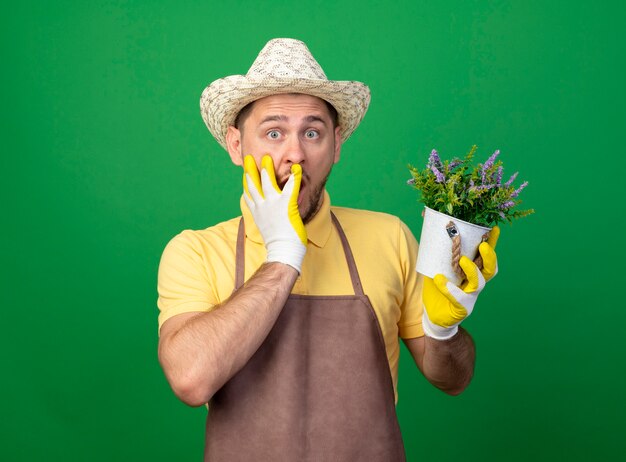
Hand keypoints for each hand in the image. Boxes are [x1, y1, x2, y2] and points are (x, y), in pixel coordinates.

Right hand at [243, 155, 306, 272]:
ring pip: (268, 182)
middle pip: (253, 184)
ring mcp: (273, 204)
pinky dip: (294, 176)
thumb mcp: (266, 227)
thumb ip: (265, 217)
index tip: (245, 174)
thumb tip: (266, 214)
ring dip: (267, 169)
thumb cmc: (277, 242)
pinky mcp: (287, 204)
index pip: (249, 194)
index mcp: (257, 212)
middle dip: (251, 170)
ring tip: (267, 158)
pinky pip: (291, 186)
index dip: (246, 183)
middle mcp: (262, 206)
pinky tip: (296, 169)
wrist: (282, 250)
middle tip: (249, 159)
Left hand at [422, 227, 499, 339]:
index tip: (494, 229)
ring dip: (472, 270)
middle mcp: (475, 284)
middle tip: (483, 245)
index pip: (484, 257)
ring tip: (462, 260)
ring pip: (479, 283)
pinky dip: (448, 288)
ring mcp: (470, 296)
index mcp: (471, 272)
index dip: (492, 244)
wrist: (432, 316)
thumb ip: (435, 252)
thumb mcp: (435, 268)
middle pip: (490, 270)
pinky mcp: (462, 308)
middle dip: (489, 257)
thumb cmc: (436, 289)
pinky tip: (439, 279)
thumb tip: (427, 223)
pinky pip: (458, 297)